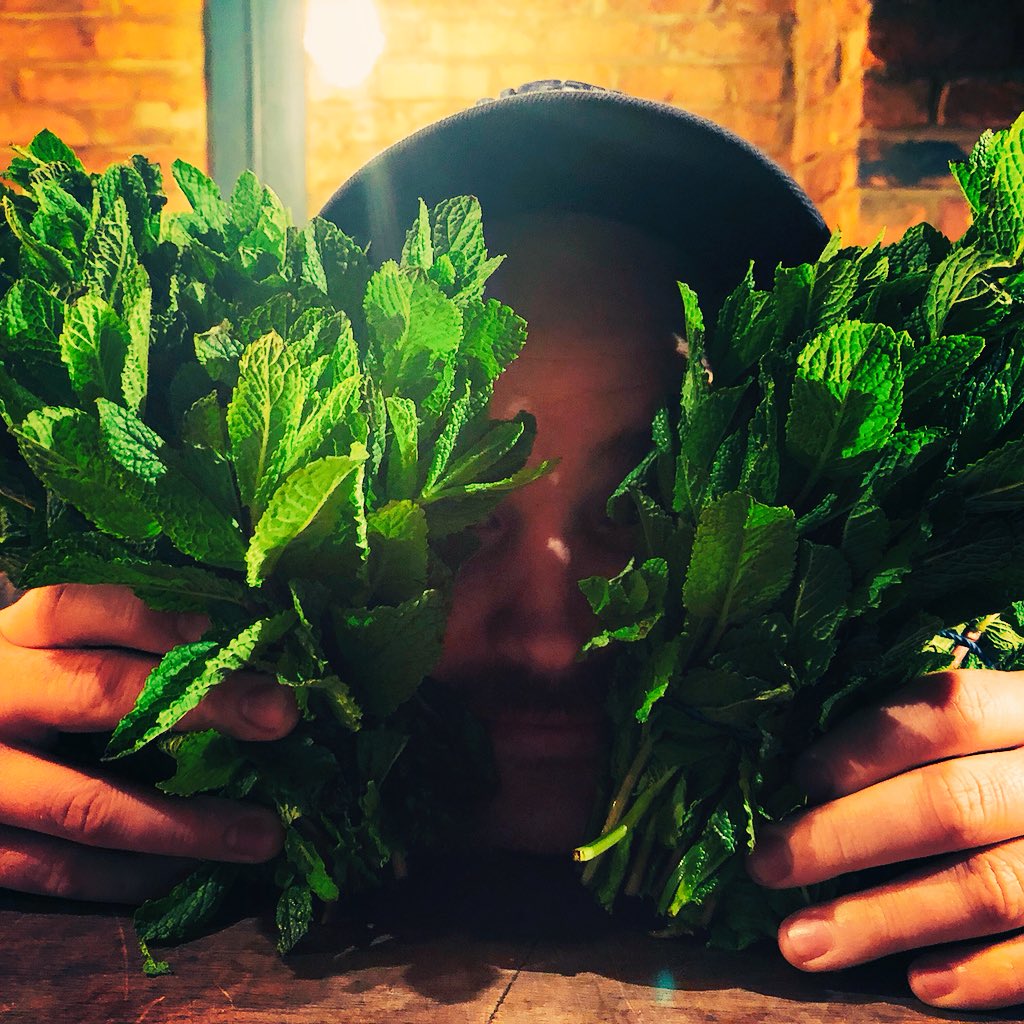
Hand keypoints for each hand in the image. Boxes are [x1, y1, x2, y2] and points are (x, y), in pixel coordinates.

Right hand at [0, 583, 298, 903]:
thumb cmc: (22, 694)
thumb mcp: (50, 653)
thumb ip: (119, 645)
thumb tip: (229, 643)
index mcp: (14, 640)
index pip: (72, 608)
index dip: (147, 617)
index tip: (218, 629)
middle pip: (95, 694)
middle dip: (201, 705)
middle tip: (279, 714)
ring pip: (86, 805)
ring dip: (185, 825)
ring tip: (262, 834)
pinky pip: (60, 871)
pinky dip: (134, 875)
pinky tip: (194, 869)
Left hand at [746, 668, 1023, 1010]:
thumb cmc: (1010, 770)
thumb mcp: (990, 734)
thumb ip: (923, 744)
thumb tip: (804, 781)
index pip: (950, 709)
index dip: (868, 743)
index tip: (800, 778)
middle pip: (953, 804)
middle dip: (846, 836)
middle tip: (766, 865)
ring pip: (990, 887)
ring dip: (885, 918)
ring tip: (801, 943)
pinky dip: (983, 972)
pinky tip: (920, 983)